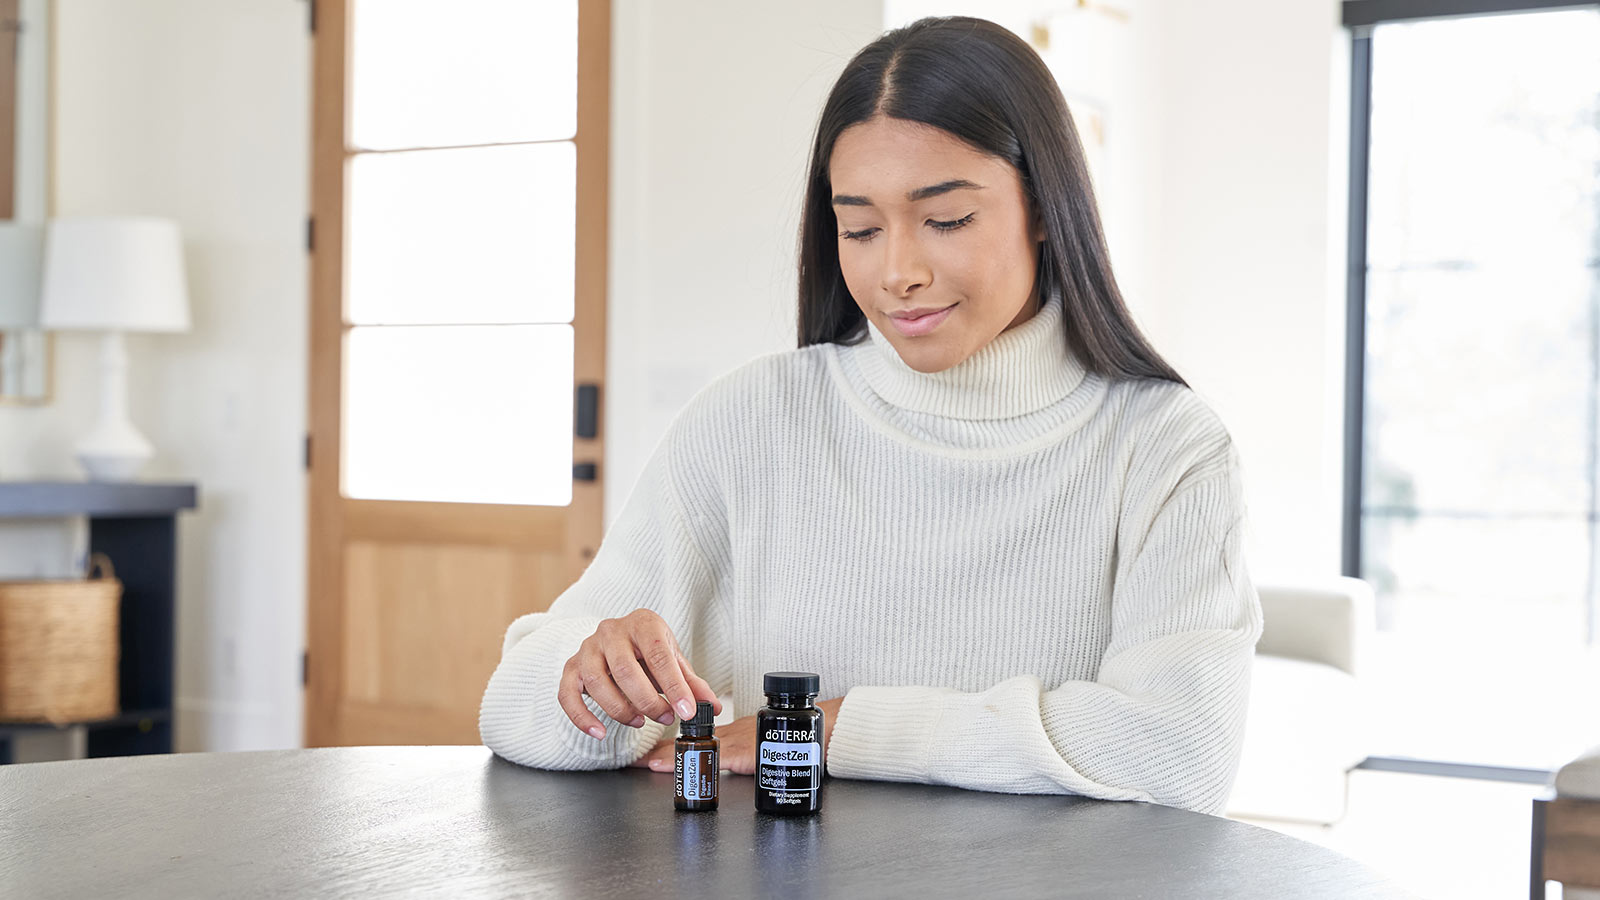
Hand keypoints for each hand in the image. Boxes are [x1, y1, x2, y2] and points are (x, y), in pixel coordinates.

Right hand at [557, 609, 720, 739]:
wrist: (619, 639)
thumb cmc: (648, 651)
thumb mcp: (673, 660)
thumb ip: (692, 683)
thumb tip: (712, 706)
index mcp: (642, 623)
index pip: (658, 654)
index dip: (674, 686)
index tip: (686, 710)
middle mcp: (611, 631)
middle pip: (625, 670)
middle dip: (648, 701)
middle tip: (664, 718)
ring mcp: (587, 648)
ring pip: (597, 682)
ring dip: (620, 709)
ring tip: (639, 721)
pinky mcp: (571, 668)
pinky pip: (567, 694)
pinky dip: (581, 717)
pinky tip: (599, 732)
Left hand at [631, 697, 843, 773]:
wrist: (819, 730)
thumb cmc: (794, 737)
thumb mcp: (764, 743)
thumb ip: (748, 749)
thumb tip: (738, 760)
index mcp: (733, 731)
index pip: (697, 735)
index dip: (673, 743)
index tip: (652, 752)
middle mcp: (728, 733)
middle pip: (687, 742)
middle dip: (663, 751)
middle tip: (637, 760)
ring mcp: (732, 741)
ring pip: (689, 748)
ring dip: (665, 757)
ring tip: (641, 763)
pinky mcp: (739, 751)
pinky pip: (701, 757)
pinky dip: (680, 762)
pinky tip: (661, 766)